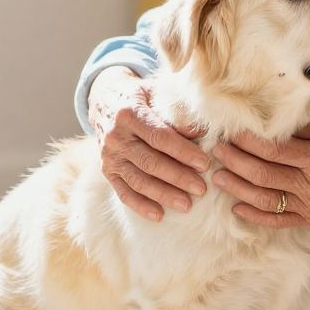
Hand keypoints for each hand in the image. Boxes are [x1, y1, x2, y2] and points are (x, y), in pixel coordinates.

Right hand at [89, 67, 208, 221]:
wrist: (105, 102)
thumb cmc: (142, 98)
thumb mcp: (157, 94)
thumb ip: (176, 111)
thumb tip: (200, 131)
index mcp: (129, 113)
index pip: (160, 137)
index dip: (183, 152)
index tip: (204, 164)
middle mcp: (115, 136)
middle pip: (150, 161)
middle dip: (177, 177)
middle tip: (201, 189)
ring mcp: (109, 156)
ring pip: (138, 180)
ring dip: (163, 194)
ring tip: (186, 204)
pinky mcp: (107, 170)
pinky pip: (123, 191)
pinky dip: (140, 205)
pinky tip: (159, 215)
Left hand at [212, 124, 309, 228]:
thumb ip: (306, 126)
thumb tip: (269, 116)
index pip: (274, 150)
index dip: (247, 141)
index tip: (230, 131)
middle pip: (263, 174)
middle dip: (235, 161)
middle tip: (216, 150)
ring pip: (264, 198)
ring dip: (237, 187)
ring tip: (218, 176)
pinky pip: (277, 220)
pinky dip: (254, 214)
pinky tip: (236, 206)